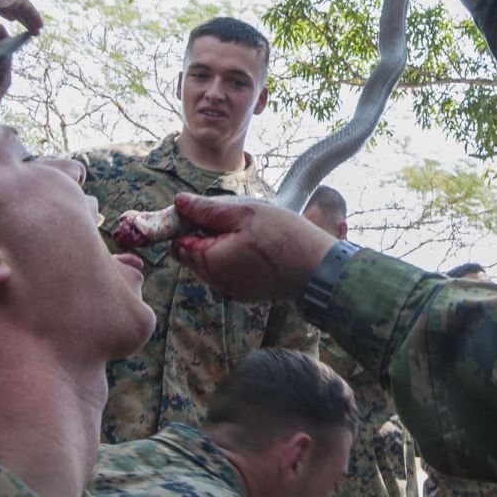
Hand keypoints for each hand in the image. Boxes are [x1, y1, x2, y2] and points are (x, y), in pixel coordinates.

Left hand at [171, 193, 336, 300]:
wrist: (318, 268)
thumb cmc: (284, 237)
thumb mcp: (244, 212)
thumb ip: (207, 209)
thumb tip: (178, 203)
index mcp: (209, 261)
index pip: (177, 244)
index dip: (186, 224)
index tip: (206, 211)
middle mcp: (216, 282)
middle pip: (193, 255)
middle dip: (206, 235)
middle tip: (234, 219)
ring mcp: (231, 290)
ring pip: (211, 263)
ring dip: (222, 245)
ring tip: (250, 232)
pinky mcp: (246, 293)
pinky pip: (229, 272)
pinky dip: (235, 258)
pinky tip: (257, 247)